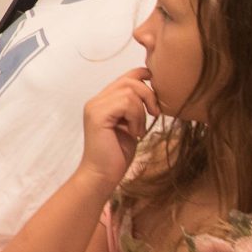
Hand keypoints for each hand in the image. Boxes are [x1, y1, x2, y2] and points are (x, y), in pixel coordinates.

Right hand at [80, 68, 157, 187]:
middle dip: (148, 95)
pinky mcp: (98, 116)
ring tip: (138, 130)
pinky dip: (136, 118)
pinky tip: (133, 133)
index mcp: (103, 101)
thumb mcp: (131, 125)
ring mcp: (95, 107)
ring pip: (129, 92)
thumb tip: (152, 92)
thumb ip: (134, 108)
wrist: (102, 175)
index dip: (143, 76)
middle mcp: (96, 101)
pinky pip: (125, 104)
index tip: (156, 91)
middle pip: (129, 81)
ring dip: (141, 112)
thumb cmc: (117, 154)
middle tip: (154, 114)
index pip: (125, 77)